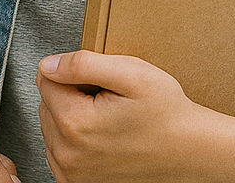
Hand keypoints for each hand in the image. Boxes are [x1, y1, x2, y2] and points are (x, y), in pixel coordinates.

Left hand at [36, 50, 234, 182]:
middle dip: (70, 92)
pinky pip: (59, 148)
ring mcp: (71, 173)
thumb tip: (49, 64)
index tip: (100, 79)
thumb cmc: (165, 112)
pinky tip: (102, 133)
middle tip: (107, 95)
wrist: (188, 151)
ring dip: (71, 114)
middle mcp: (67, 154)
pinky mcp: (78, 182)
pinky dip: (74, 137)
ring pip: (51, 125)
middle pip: (46, 102)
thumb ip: (83, 64)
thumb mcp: (131, 73)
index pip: (45, 78)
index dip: (73, 70)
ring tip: (107, 115)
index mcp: (75, 122)